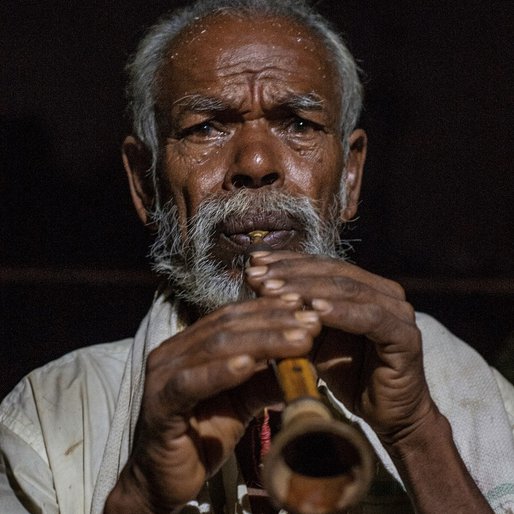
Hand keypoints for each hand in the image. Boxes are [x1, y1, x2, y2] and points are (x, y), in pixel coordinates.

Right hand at [106, 295, 320, 512]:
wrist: (165, 480)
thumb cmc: (204, 436)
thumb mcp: (243, 403)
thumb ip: (267, 380)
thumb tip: (306, 363)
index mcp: (191, 344)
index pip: (232, 315)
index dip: (269, 309)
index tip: (304, 306)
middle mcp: (174, 351)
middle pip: (228, 326)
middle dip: (274, 322)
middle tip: (312, 323)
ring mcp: (163, 374)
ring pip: (215, 347)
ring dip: (262, 342)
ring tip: (298, 341)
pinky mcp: (159, 403)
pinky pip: (191, 383)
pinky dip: (221, 372)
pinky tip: (249, 365)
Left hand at [245, 251, 493, 513]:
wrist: (387, 416)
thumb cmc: (347, 374)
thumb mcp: (313, 339)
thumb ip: (295, 313)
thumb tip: (256, 285)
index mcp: (364, 287)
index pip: (322, 265)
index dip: (287, 261)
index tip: (254, 261)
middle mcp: (384, 292)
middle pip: (333, 272)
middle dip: (292, 272)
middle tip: (257, 275)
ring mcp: (398, 311)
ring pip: (348, 290)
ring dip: (309, 288)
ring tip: (274, 290)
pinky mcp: (406, 335)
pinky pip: (370, 317)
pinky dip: (340, 312)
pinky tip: (313, 309)